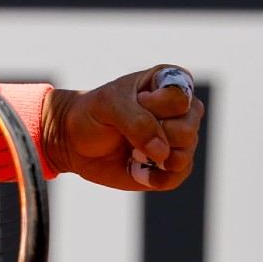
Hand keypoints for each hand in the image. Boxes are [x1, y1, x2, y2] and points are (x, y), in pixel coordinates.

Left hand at [42, 64, 203, 191]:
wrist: (74, 141)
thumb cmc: (93, 113)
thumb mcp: (108, 104)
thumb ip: (136, 121)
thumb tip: (163, 153)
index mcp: (167, 83)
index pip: (181, 98)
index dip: (156, 105)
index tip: (136, 101)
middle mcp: (179, 111)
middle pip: (188, 127)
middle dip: (156, 133)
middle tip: (130, 130)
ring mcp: (176, 140)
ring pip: (185, 154)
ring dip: (155, 158)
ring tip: (132, 150)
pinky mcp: (169, 166)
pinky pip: (178, 177)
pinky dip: (156, 177)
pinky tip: (137, 169)